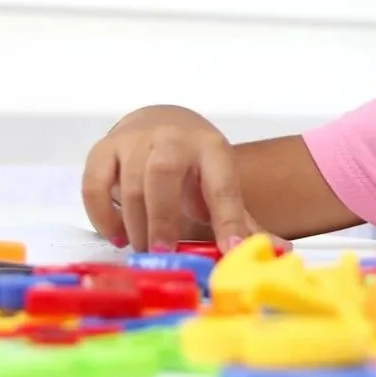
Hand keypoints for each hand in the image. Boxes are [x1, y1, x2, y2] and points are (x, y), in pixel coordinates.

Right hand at [81, 105, 286, 253]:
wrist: (160, 122)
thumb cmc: (194, 166)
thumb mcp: (220, 184)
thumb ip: (242, 221)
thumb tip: (281, 252)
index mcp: (211, 149)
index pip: (223, 184)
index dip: (228, 220)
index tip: (230, 250)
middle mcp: (172, 138)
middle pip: (163, 172)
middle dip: (162, 217)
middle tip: (162, 255)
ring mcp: (134, 140)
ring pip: (129, 182)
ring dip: (135, 225)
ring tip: (144, 251)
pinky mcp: (104, 149)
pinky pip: (94, 184)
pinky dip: (102, 215)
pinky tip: (119, 235)